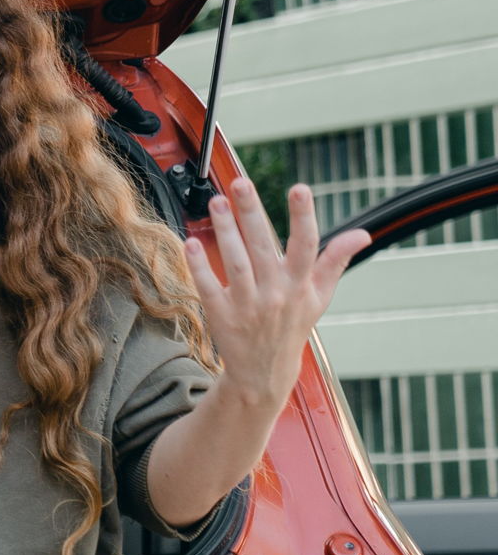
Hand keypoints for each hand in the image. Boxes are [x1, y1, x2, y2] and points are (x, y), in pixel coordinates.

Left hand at [185, 179, 368, 409]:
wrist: (264, 371)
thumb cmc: (293, 325)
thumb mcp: (319, 297)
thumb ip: (336, 262)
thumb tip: (363, 234)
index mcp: (301, 285)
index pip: (306, 245)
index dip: (303, 217)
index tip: (300, 188)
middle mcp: (276, 293)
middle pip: (263, 247)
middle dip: (252, 213)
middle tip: (240, 183)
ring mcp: (248, 305)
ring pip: (235, 262)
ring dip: (224, 231)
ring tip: (215, 201)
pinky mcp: (221, 314)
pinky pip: (209, 286)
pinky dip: (200, 265)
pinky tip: (191, 242)